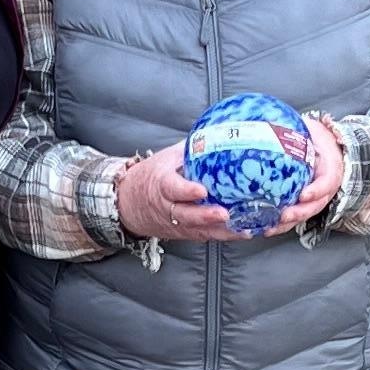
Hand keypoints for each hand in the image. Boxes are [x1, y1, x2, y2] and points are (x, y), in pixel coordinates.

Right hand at [115, 145, 242, 243]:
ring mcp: (176, 223)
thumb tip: (216, 132)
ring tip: (240, 228)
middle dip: (206, 216)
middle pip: (187, 215)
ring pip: (198, 230)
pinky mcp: (185, 233)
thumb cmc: (151, 176)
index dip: (186, 191)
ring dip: (220, 230)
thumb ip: (190, 149)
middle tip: (224, 214)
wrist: (128, 202)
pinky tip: (241, 233)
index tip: (201, 190)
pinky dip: (222, 235)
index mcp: (162, 184)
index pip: (172, 188)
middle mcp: (168, 207)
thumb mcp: (167, 158)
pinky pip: (204, 236)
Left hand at [269, 114, 347, 231]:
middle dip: (298, 213)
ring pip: (303, 216)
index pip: (326, 183)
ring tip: (268, 228)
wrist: (329, 150)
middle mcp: (324, 189)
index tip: (304, 195)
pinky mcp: (303, 205)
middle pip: (314, 206)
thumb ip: (298, 129)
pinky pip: (293, 218)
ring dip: (286, 225)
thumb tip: (269, 117)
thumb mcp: (313, 131)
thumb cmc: (319, 140)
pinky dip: (279, 225)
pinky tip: (262, 227)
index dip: (316, 190)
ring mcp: (314, 200)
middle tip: (283, 216)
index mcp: (330, 170)